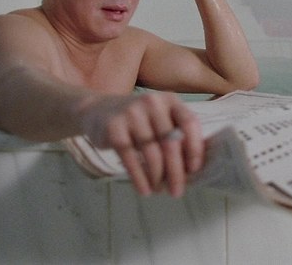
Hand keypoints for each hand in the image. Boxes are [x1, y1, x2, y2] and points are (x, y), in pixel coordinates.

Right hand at [78, 91, 205, 196]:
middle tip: (177, 192)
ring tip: (159, 190)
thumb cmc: (138, 120)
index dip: (194, 149)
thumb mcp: (160, 119)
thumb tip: (191, 170)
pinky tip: (144, 190)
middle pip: (171, 143)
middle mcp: (153, 103)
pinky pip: (131, 158)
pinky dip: (139, 178)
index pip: (190, 123)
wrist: (97, 110)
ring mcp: (132, 114)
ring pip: (152, 153)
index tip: (194, 170)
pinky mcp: (114, 128)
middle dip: (176, 172)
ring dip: (157, 177)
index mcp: (170, 100)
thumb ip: (176, 134)